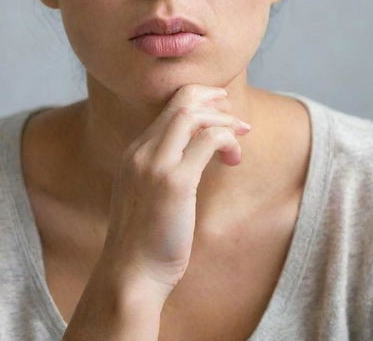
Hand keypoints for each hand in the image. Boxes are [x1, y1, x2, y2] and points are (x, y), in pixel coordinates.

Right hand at [99, 84, 250, 301]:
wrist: (130, 275)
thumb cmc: (144, 241)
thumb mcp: (146, 195)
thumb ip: (162, 170)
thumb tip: (195, 156)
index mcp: (134, 153)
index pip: (167, 108)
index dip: (198, 101)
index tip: (219, 109)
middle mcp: (141, 151)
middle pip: (180, 102)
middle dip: (213, 98)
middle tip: (236, 116)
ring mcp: (155, 165)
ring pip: (192, 115)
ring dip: (224, 120)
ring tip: (242, 135)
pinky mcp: (175, 182)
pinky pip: (207, 141)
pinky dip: (227, 140)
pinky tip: (234, 159)